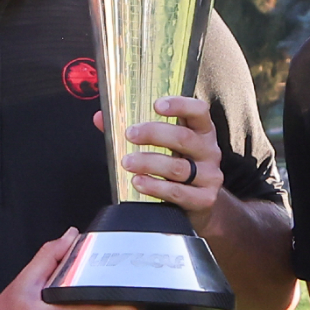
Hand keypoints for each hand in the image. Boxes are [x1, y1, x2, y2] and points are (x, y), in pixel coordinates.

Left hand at [121, 96, 228, 236]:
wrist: (198, 203)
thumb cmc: (176, 167)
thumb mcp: (164, 146)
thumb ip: (134, 130)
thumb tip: (101, 118)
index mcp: (202, 131)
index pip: (198, 111)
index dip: (180, 105)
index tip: (156, 105)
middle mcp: (209, 151)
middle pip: (183, 138)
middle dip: (153, 134)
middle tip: (130, 134)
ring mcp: (209, 176)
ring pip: (177, 167)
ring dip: (148, 163)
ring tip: (127, 162)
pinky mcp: (204, 199)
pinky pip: (177, 192)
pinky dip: (155, 187)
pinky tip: (139, 182)